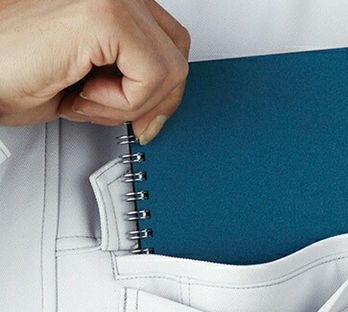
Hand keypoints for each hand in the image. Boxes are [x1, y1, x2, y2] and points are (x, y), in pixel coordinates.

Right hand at [0, 0, 189, 143]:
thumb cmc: (20, 74)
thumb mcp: (96, 83)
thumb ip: (136, 84)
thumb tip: (162, 111)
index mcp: (118, 4)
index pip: (174, 48)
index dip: (163, 92)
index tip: (144, 116)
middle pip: (179, 57)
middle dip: (150, 100)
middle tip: (110, 106)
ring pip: (171, 71)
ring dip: (130, 104)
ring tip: (87, 96)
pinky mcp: (104, 15)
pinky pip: (151, 76)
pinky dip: (122, 103)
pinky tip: (84, 92)